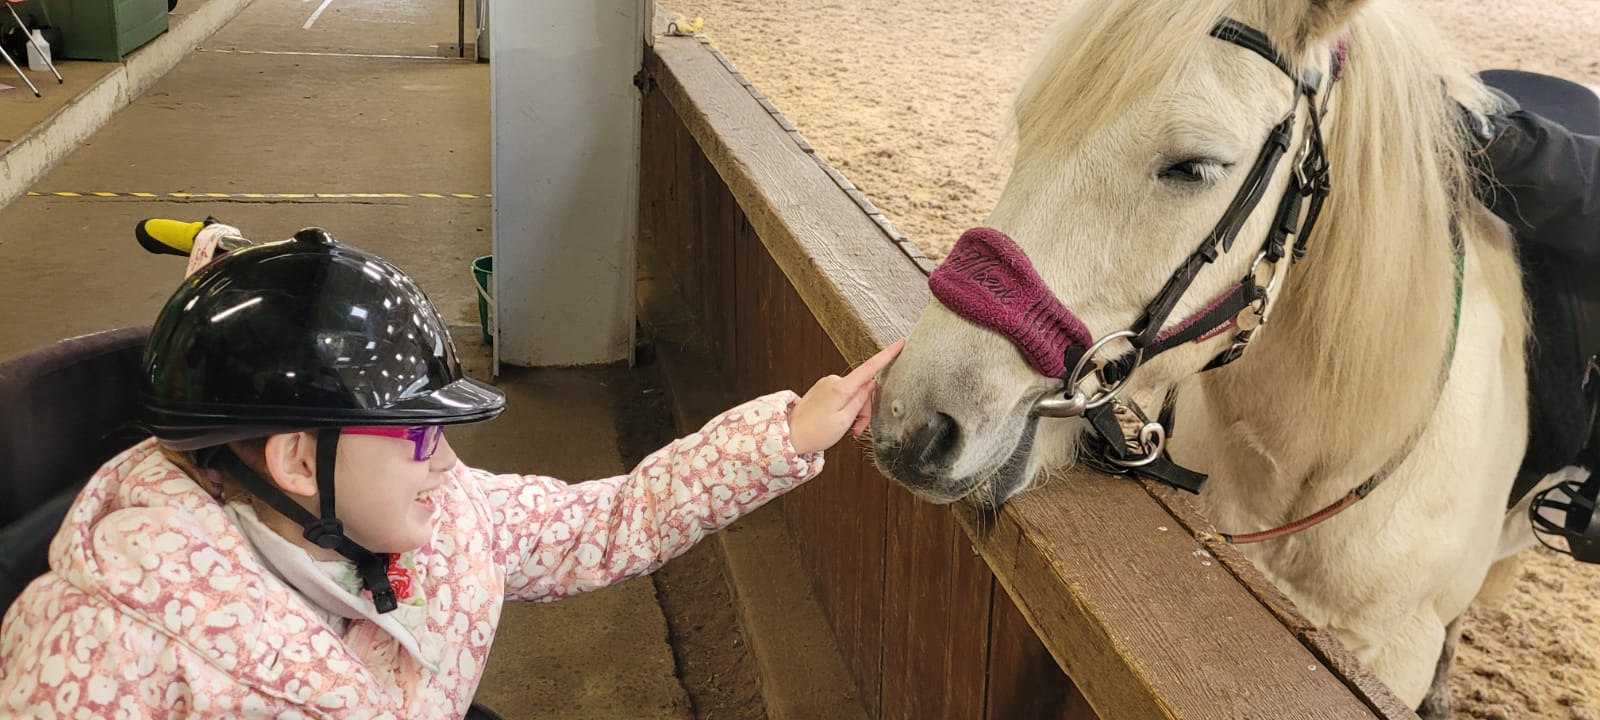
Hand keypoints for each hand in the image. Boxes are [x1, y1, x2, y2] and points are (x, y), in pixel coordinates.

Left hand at [788, 339, 904, 454]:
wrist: (789, 435)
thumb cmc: (815, 432)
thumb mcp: (845, 421)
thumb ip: (861, 401)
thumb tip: (871, 384)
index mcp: (840, 388)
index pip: (869, 368)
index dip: (887, 355)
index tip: (901, 343)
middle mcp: (833, 381)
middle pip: (863, 389)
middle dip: (865, 409)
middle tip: (857, 430)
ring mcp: (827, 384)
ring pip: (854, 394)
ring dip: (856, 412)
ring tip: (848, 429)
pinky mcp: (824, 389)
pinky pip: (844, 395)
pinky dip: (847, 408)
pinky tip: (841, 422)